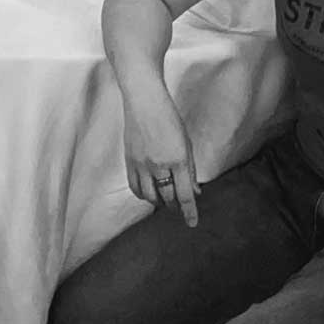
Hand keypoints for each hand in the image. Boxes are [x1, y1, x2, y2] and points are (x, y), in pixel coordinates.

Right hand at [122, 84, 199, 225]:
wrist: (144, 101)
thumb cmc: (169, 118)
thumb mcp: (186, 143)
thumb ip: (190, 169)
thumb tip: (194, 191)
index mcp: (178, 158)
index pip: (184, 194)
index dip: (190, 211)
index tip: (192, 223)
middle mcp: (159, 164)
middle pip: (167, 197)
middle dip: (175, 205)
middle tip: (179, 206)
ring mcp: (142, 164)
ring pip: (150, 196)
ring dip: (159, 202)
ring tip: (164, 200)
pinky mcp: (129, 161)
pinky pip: (135, 187)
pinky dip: (143, 194)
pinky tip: (149, 192)